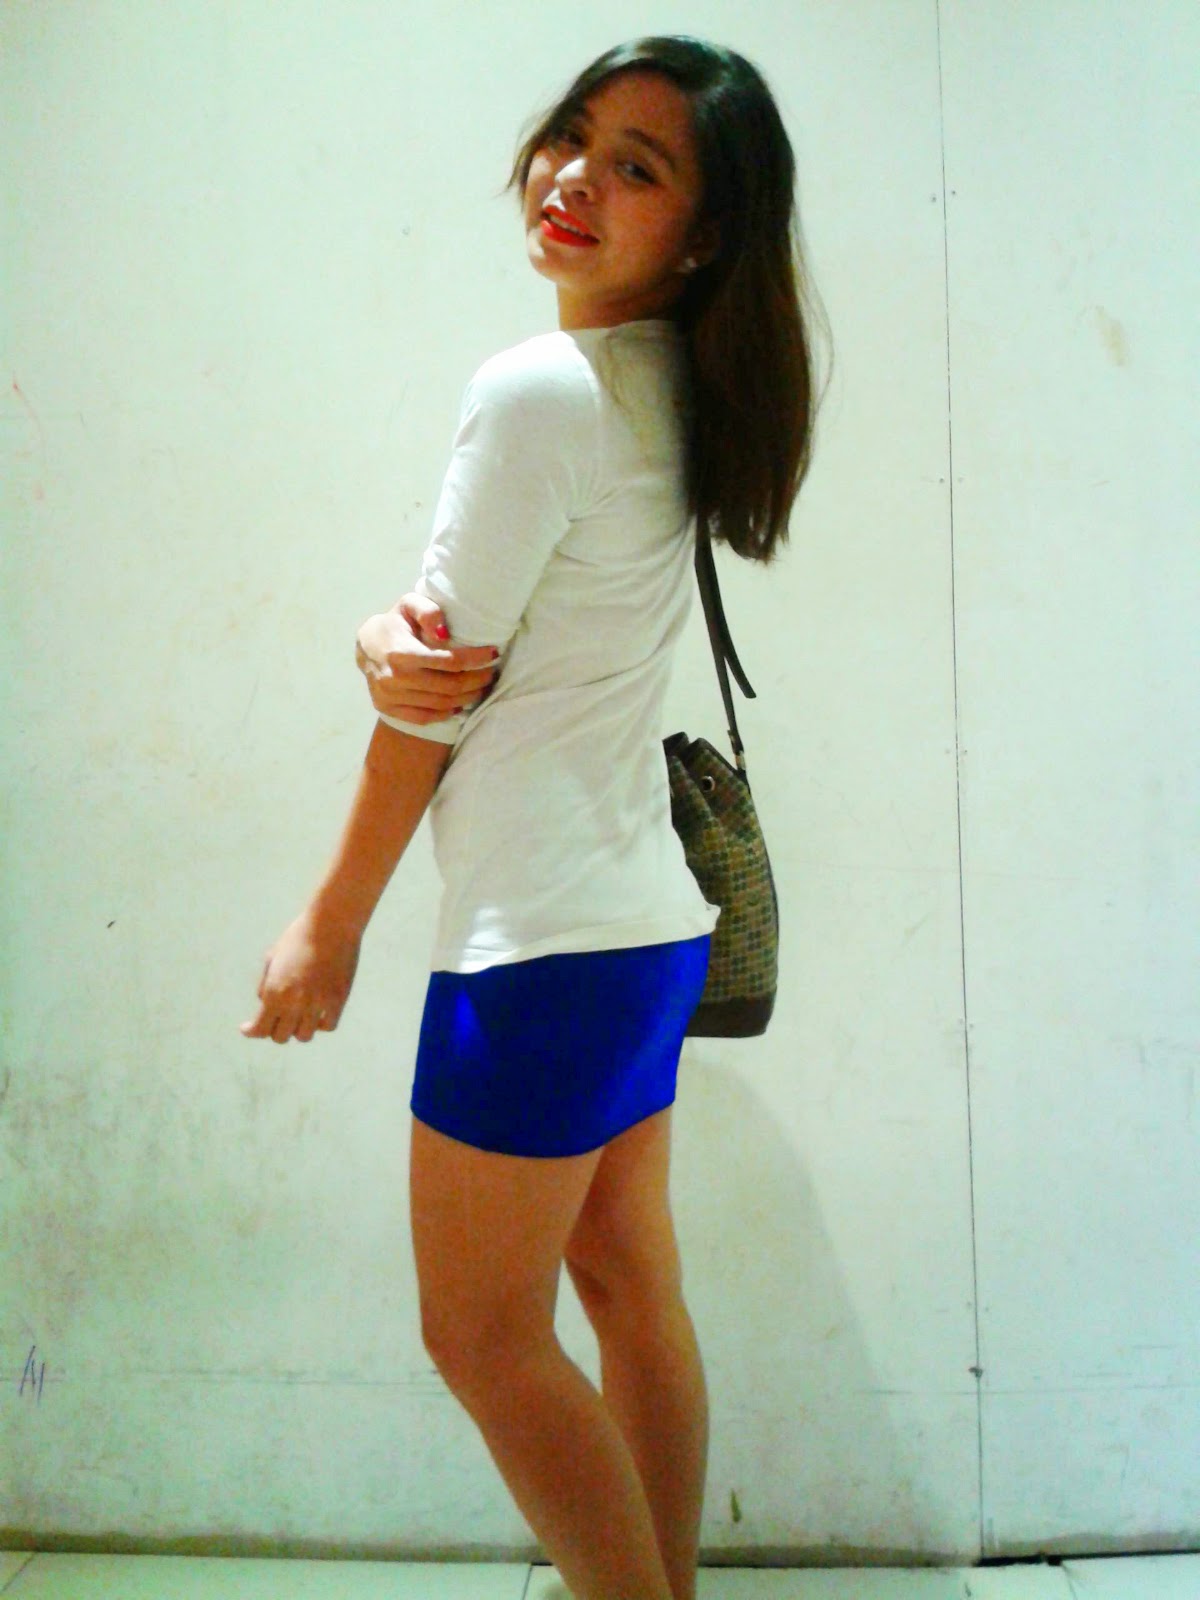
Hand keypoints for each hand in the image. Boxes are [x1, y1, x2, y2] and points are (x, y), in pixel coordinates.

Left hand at [241, 907, 361, 1043]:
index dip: (251, 1031)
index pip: (259, 1029)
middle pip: (280, 1037)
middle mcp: (294, 1002)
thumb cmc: (299, 936)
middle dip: (275, 1029)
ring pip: (304, 1036)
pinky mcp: (337, 1001)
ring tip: (299, 1015)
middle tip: (277, 1018)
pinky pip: (327, 1026)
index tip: (247, 1029)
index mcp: (274, 992)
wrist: (331, 923)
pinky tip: (317, 1014)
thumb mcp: (272, 957)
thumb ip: (265, 985)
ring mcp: (317, 1004)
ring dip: (298, 1028)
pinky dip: (320, 1023)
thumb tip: (264, 1004)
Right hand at [356, 593, 498, 723]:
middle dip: (477, 680)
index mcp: (401, 652)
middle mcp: (394, 678)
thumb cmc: (394, 623)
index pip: (449, 661)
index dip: (476, 659)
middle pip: (449, 686)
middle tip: (491, 673)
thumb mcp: (408, 605)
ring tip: (481, 687)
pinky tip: (460, 704)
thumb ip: (427, 612)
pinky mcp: (388, 709)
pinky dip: (447, 713)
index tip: (493, 654)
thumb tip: (444, 634)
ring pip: (441, 704)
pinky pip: (425, 717)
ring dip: (467, 697)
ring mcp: (390, 697)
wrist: (364, 648)